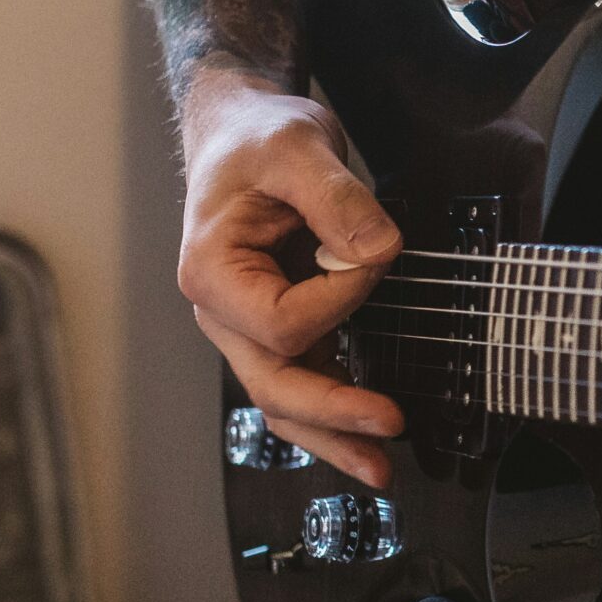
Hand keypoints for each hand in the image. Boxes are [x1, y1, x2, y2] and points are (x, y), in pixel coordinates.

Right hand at [177, 68, 405, 486]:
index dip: (338, 300)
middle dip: (333, 412)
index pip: (281, 320)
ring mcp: (247, 327)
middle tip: (390, 425)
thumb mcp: (297, 147)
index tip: (372, 256)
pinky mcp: (279, 329)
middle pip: (273, 383)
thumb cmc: (257, 138)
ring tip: (383, 470)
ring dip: (333, 437)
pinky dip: (333, 415)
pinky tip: (369, 441)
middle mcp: (222, 311)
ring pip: (284, 400)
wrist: (243, 132)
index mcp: (211, 271)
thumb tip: (378, 252)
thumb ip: (337, 198)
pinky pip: (302, 382)